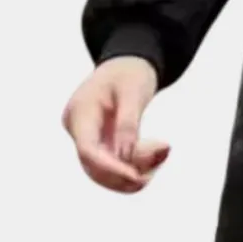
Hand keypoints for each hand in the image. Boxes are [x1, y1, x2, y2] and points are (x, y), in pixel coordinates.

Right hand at [62, 57, 169, 192]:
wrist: (127, 63)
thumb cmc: (130, 72)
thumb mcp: (133, 91)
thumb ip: (128, 122)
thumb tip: (125, 157)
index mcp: (79, 112)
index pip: (88, 150)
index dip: (111, 169)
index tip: (138, 178)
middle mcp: (78, 128)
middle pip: (95, 166)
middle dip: (128, 171)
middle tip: (163, 154)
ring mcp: (87, 137)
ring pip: (106, 169)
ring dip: (136, 169)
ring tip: (164, 150)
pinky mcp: (99, 142)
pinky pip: (114, 162)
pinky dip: (136, 163)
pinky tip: (159, 152)